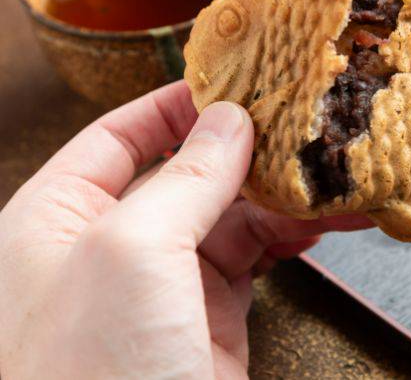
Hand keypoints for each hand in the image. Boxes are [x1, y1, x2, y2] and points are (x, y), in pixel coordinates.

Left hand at [0, 81, 371, 378]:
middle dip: (247, 150)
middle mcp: (111, 245)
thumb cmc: (91, 373)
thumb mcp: (131, 252)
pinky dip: (288, 236)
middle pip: (188, 172)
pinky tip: (319, 222)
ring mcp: (164, 282)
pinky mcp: (209, 317)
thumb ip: (185, 178)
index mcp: (59, 217)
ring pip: (230, 215)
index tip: (232, 82)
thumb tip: (230, 120)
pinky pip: (254, 257)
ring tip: (329, 173)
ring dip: (280, 195)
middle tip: (301, 124)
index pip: (118, 136)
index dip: (175, 105)